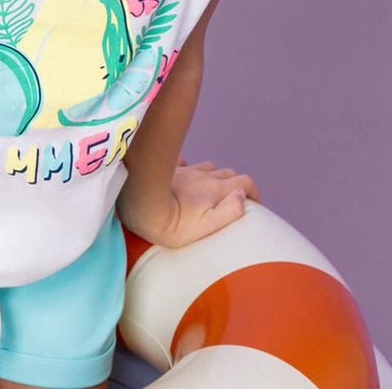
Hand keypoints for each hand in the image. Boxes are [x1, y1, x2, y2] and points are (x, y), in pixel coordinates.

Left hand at [140, 160, 260, 248]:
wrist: (138, 206)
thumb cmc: (170, 225)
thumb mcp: (204, 228)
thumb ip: (228, 212)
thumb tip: (241, 197)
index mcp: (214, 190)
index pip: (244, 182)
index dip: (254, 192)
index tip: (254, 204)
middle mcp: (202, 176)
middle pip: (228, 173)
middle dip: (235, 185)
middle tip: (233, 200)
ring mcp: (185, 171)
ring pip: (209, 167)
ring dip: (215, 176)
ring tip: (211, 190)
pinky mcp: (169, 170)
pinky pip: (184, 163)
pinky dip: (190, 169)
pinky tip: (184, 177)